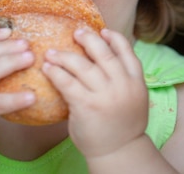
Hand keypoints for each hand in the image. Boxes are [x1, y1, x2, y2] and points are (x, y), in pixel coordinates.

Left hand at [42, 28, 148, 157]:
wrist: (118, 152)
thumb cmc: (121, 124)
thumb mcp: (132, 97)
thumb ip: (121, 78)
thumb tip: (101, 56)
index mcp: (136, 81)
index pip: (127, 51)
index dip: (114, 38)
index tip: (102, 30)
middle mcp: (122, 85)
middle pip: (103, 53)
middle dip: (88, 39)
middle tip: (75, 32)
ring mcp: (105, 95)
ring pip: (82, 66)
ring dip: (64, 55)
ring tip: (51, 52)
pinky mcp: (86, 105)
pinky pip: (68, 82)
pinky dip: (56, 73)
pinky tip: (48, 68)